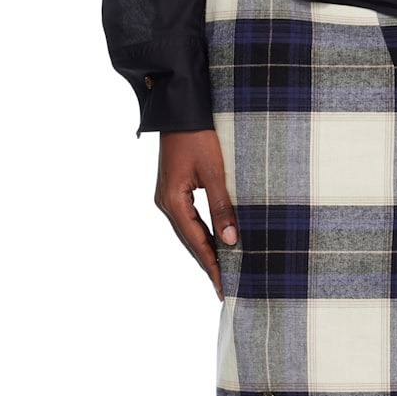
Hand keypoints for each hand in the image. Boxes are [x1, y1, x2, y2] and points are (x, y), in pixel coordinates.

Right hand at [154, 129, 237, 300]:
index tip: (225, 287)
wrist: (179, 108)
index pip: (196, 243)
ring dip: (205, 247)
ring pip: (188, 230)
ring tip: (223, 267)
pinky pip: (188, 217)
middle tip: (227, 284)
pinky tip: (213, 237)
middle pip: (189, 241)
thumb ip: (222, 206)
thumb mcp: (213, 171)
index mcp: (172, 202)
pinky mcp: (172, 187)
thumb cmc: (197, 135)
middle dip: (208, 262)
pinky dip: (201, 230)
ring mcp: (167, 195)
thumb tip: (231, 241)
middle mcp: (165, 202)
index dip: (212, 266)